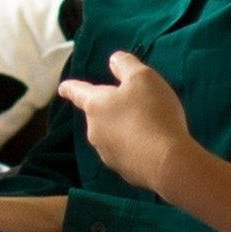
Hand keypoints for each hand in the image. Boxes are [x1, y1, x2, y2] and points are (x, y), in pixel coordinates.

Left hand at [56, 52, 192, 193]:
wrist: (168, 162)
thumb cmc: (152, 113)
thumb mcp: (143, 77)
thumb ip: (126, 65)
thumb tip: (113, 60)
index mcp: (95, 106)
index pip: (78, 92)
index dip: (70, 87)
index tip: (62, 88)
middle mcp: (95, 131)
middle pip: (99, 115)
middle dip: (112, 109)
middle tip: (135, 103)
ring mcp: (107, 154)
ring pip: (113, 135)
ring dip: (124, 129)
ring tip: (149, 124)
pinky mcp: (123, 171)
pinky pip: (126, 153)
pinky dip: (135, 146)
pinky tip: (153, 145)